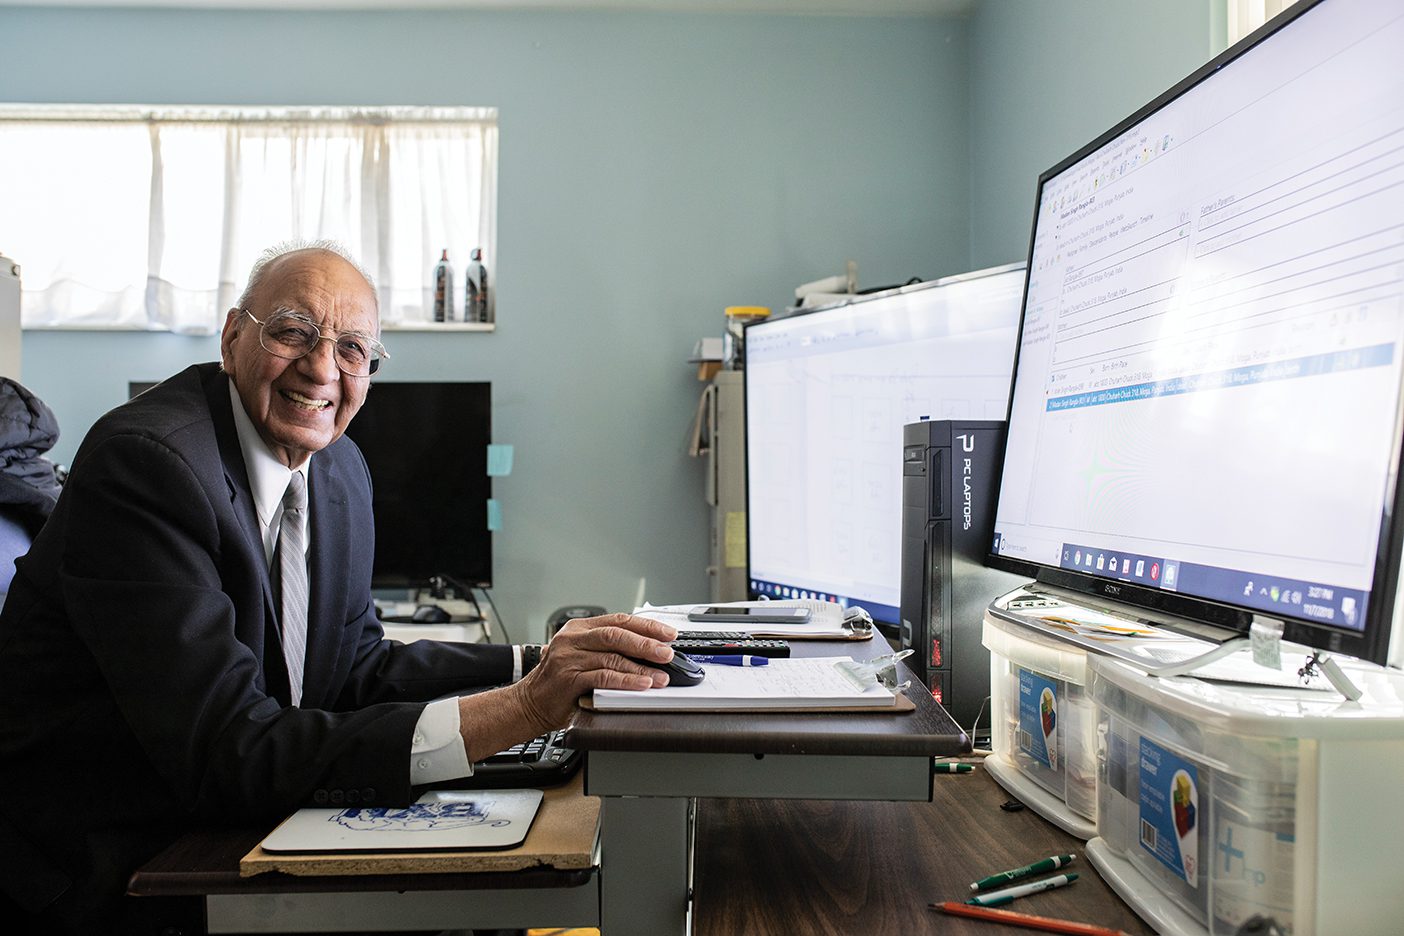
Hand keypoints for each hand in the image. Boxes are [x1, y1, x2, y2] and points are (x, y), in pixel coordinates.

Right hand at [513, 612, 678, 732]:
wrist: (529, 703)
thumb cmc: (560, 681)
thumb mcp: (582, 655)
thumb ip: (609, 649)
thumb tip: (650, 650)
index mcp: (579, 628)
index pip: (619, 620)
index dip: (647, 626)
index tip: (668, 634)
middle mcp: (572, 639)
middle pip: (616, 635)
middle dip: (646, 643)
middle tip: (667, 653)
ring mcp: (568, 658)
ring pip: (612, 657)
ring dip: (641, 667)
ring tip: (660, 676)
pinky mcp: (568, 679)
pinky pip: (603, 678)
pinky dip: (625, 681)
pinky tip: (641, 684)